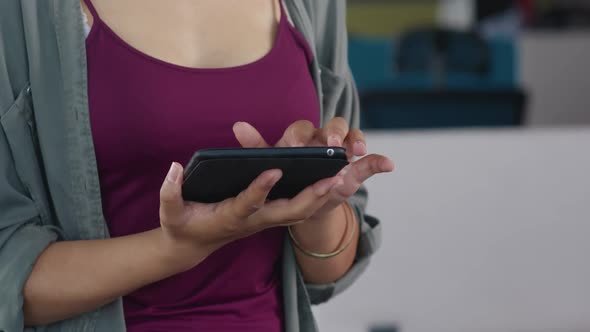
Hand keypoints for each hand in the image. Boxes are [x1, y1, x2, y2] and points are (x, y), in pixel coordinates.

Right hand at [157, 161, 343, 270]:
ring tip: (343, 175)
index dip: (260, 188)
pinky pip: (298, 209)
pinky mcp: (270, 216)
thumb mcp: (169, 213)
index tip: (274, 168)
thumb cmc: (183, 226)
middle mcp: (254, 221)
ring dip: (322, 197)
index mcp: (231, 217)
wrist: (193, 246)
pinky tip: (334, 180)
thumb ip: (170, 192)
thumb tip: (174, 167)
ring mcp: (265, 220)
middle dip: (311, 197)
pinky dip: (318, 197)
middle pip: (289, 212)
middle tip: (332, 178)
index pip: (248, 203)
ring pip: (300, 212)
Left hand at [232, 118, 393, 220]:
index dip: (301, 135)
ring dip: (356, 140)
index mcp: (302, 138)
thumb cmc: (286, 177)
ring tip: (356, 152)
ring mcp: (343, 151)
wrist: (302, 199)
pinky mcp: (357, 166)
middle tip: (332, 144)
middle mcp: (324, 139)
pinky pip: (372, 161)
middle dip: (334, 132)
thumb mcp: (270, 166)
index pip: (303, 128)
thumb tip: (238, 124)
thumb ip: (257, 147)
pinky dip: (380, 161)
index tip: (297, 146)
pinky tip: (388, 164)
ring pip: (353, 136)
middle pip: (333, 125)